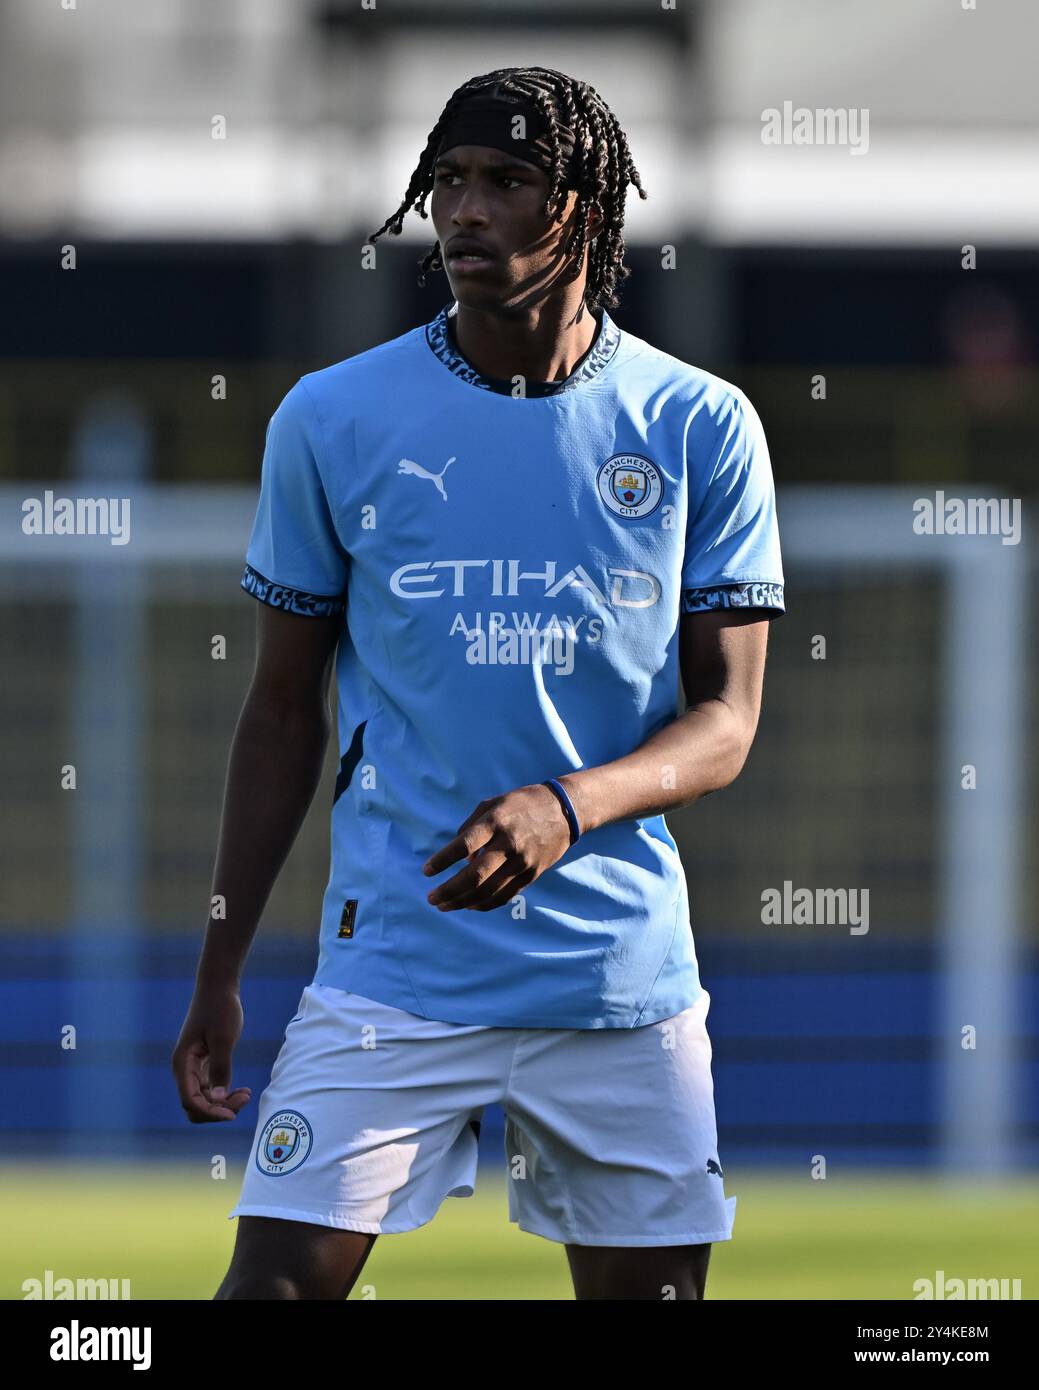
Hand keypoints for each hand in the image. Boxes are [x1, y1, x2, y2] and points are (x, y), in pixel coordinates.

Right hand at [171, 983, 252, 1122]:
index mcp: (182, 1064)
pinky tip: (243, 1090)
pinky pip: (211, 1089)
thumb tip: (218, 1099)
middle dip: (218, 1109)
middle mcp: (184, 1069)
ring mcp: (193, 1068)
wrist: (219, 988)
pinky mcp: (204, 1064)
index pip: (190, 1101)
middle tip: (245, 1099)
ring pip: (204, 1099)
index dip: (210, 1112)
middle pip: (196, 1105)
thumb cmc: (220, 1009)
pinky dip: (225, 1093)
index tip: (233, 1113)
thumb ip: (220, 1068)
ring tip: (247, 1094)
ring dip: (224, 1103)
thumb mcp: (223, 1038)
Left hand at [422, 783, 574, 911]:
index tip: (426, 872)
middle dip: (449, 891)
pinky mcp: (531, 874)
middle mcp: (508, 843)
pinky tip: (469, 906)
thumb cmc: (521, 804)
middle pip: (473, 876)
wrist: (565, 811)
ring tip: (444, 906)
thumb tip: (460, 860)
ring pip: (488, 891)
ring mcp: (522, 862)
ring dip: (462, 902)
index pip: (463, 845)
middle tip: (431, 898)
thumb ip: (470, 828)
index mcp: (496, 821)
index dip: (442, 861)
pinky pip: (504, 896)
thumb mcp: (492, 803)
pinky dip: (484, 904)